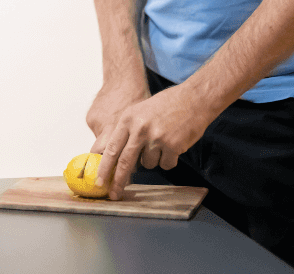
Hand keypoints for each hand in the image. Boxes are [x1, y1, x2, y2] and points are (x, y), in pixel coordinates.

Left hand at [95, 83, 213, 199]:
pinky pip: (166, 164)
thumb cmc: (168, 105)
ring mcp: (156, 138)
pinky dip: (170, 159)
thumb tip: (117, 157)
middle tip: (114, 194)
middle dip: (118, 181)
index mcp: (128, 119)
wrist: (194, 99)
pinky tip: (174, 143)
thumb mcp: (140, 111)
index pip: (112, 148)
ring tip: (163, 141)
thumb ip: (128, 131)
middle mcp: (140, 129)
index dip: (104, 168)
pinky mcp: (172, 146)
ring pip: (148, 164)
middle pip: (125, 162)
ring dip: (154, 159)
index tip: (99, 181)